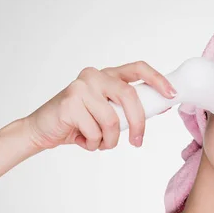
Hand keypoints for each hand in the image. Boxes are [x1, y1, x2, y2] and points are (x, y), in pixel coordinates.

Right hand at [24, 60, 176, 151]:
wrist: (42, 130)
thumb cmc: (80, 122)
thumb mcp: (108, 111)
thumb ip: (129, 107)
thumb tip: (162, 106)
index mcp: (108, 75)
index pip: (138, 68)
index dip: (157, 80)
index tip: (171, 94)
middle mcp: (95, 76)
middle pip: (129, 96)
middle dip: (138, 123)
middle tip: (138, 141)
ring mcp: (81, 87)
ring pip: (112, 120)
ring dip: (110, 140)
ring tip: (99, 141)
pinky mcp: (70, 102)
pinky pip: (96, 132)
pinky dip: (93, 144)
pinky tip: (81, 139)